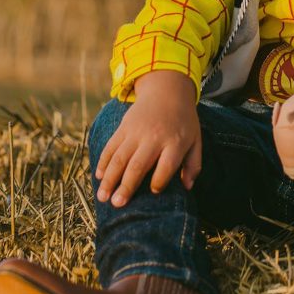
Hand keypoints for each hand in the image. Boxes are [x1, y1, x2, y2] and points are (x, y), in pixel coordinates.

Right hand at [95, 70, 201, 206]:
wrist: (167, 90)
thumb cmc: (183, 121)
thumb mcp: (195, 140)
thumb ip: (194, 165)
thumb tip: (187, 188)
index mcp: (175, 142)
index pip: (166, 166)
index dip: (159, 181)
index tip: (152, 192)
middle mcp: (154, 137)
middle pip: (138, 164)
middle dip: (126, 186)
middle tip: (117, 204)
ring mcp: (136, 131)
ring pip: (120, 157)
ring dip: (109, 178)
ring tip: (103, 197)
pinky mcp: (124, 127)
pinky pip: (111, 146)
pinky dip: (103, 161)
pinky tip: (98, 176)